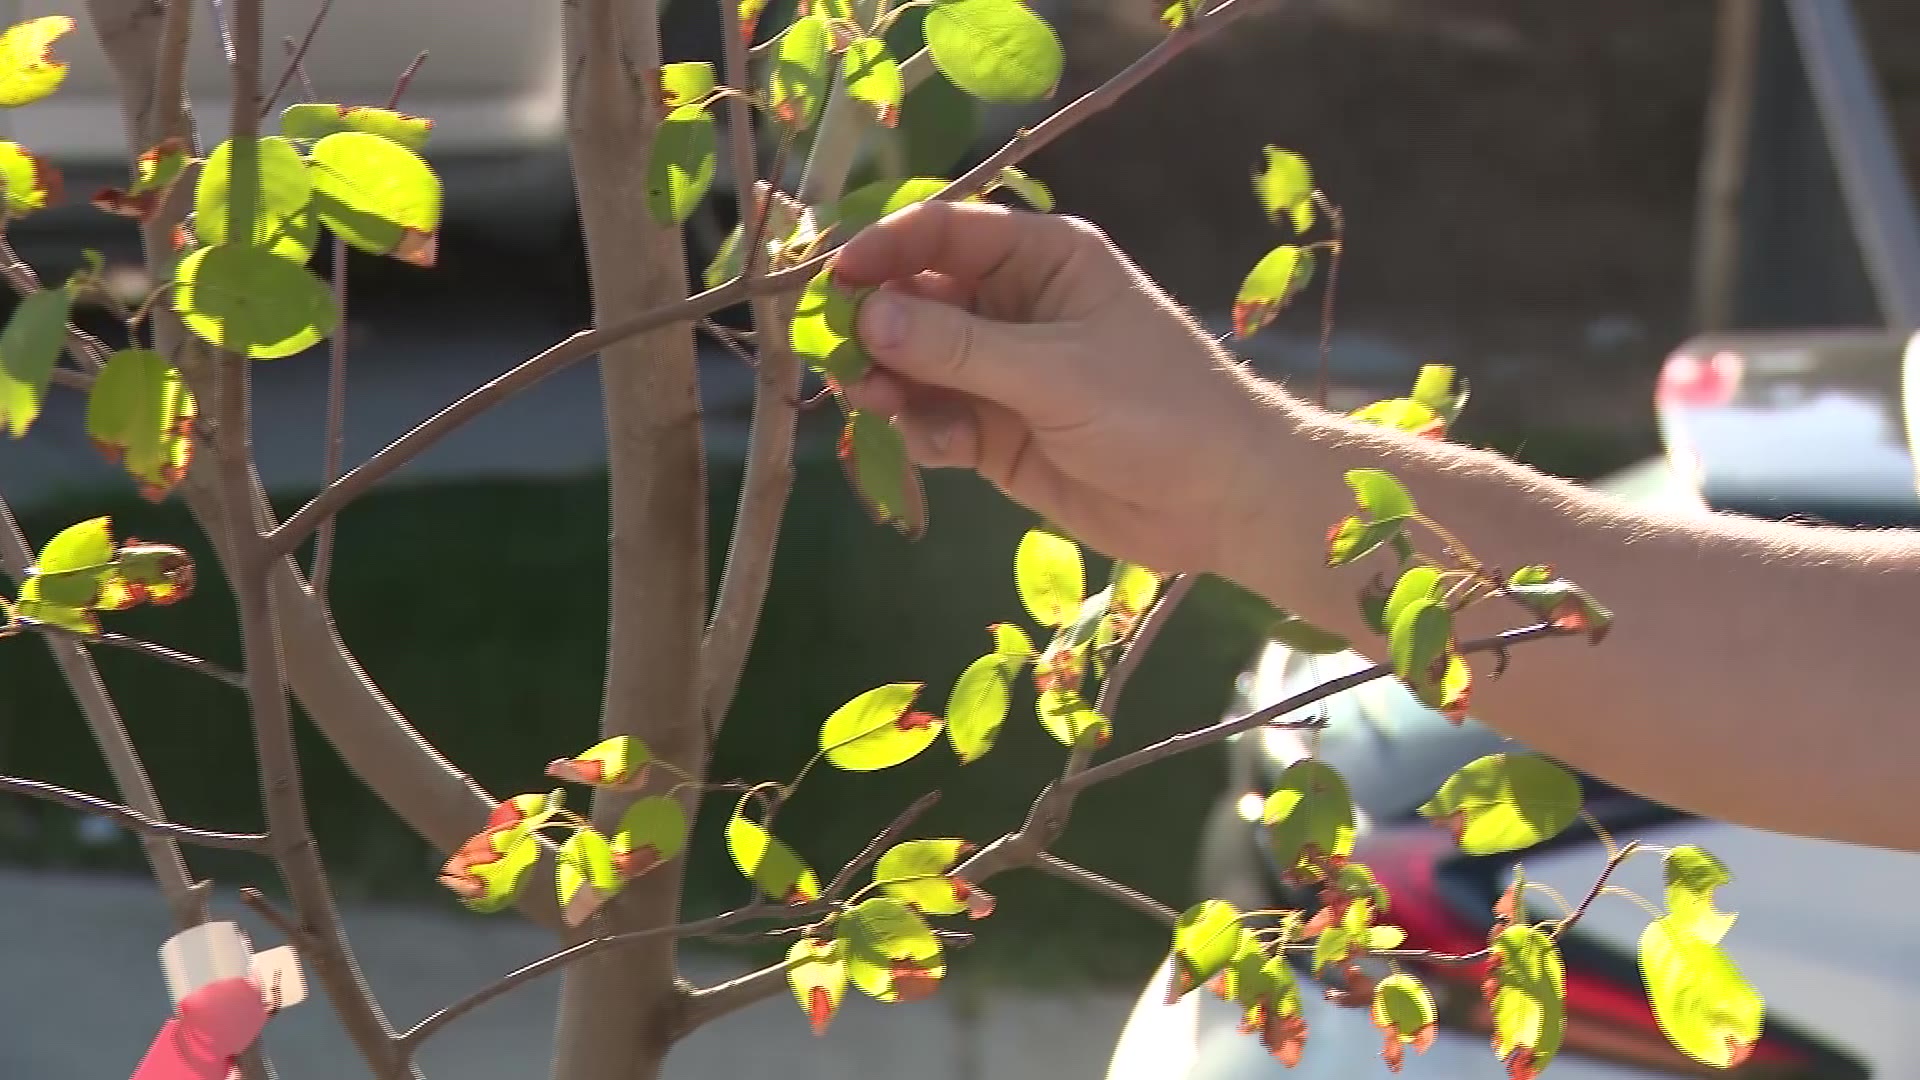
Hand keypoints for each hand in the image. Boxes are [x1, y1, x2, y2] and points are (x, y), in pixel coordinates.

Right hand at [832, 199, 1279, 574]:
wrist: (1223, 499)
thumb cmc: (1158, 409)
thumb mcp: (1057, 371)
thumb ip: (959, 348)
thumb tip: (868, 316)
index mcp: (1044, 260)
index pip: (945, 233)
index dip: (886, 249)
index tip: (834, 280)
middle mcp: (1016, 307)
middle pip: (918, 300)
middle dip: (877, 325)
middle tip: (841, 357)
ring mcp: (1003, 374)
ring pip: (918, 365)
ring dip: (891, 382)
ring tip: (879, 403)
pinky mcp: (998, 435)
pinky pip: (936, 421)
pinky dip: (923, 431)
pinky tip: (935, 446)